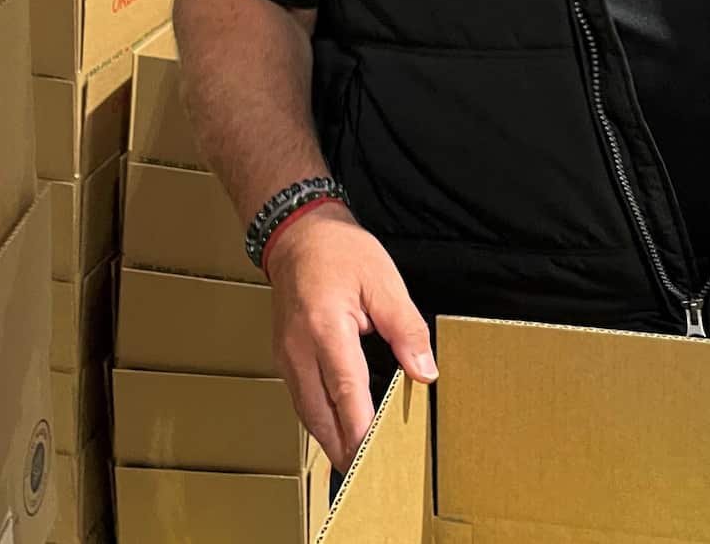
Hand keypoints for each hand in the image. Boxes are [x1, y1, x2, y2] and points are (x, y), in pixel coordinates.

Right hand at [265, 202, 437, 472]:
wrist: (298, 235)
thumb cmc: (341, 252)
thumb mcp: (384, 281)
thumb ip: (405, 328)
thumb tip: (424, 370)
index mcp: (325, 328)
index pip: (345, 391)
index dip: (362, 428)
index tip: (378, 456)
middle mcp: (299, 350)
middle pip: (321, 415)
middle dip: (346, 447)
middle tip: (372, 474)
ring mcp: (287, 357)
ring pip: (308, 413)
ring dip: (332, 438)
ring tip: (359, 462)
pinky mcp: (285, 358)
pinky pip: (303, 399)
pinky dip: (322, 420)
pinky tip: (340, 428)